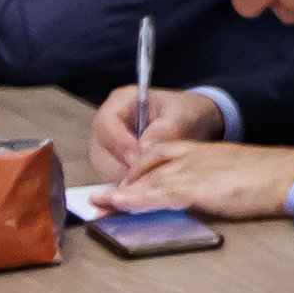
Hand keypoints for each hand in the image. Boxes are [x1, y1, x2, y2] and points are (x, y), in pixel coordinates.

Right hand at [87, 84, 249, 192]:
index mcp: (120, 102)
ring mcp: (108, 145)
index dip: (120, 144)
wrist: (193, 122)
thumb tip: (144, 148)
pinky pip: (114, 178)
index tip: (139, 159)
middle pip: (100, 150)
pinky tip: (148, 190)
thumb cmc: (186, 112)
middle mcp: (108, 124)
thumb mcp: (181, 115)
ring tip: (149, 186)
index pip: (106, 125)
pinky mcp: (115, 163)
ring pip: (105, 168)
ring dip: (125, 180)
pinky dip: (130, 186)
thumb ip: (164, 129)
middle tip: (145, 179)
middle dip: (121, 167)